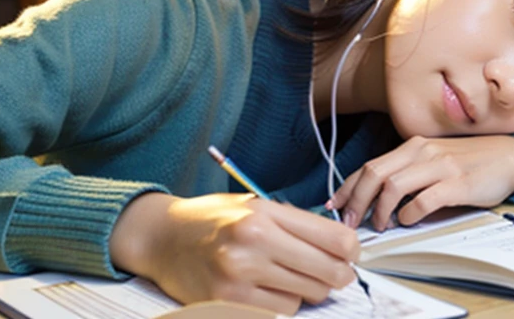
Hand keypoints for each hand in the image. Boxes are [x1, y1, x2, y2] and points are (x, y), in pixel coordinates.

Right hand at [110, 192, 359, 315]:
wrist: (160, 237)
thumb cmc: (211, 219)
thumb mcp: (255, 206)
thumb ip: (295, 223)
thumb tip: (342, 245)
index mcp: (265, 214)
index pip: (335, 239)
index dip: (352, 250)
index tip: (350, 254)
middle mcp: (254, 242)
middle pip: (328, 272)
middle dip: (337, 275)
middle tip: (333, 273)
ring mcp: (239, 276)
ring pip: (306, 297)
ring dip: (303, 290)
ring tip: (283, 274)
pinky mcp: (227, 302)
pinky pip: (279, 311)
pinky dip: (279, 303)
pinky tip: (263, 288)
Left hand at [328, 135, 513, 230]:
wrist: (509, 156)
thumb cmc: (469, 162)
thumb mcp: (432, 161)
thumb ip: (408, 173)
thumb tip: (376, 198)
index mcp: (412, 146)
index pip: (370, 166)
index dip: (348, 187)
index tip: (334, 206)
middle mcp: (422, 152)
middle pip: (374, 174)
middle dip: (356, 200)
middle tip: (350, 222)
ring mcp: (440, 166)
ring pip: (393, 186)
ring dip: (380, 209)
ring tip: (379, 225)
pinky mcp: (458, 183)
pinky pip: (425, 199)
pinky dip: (410, 213)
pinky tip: (407, 221)